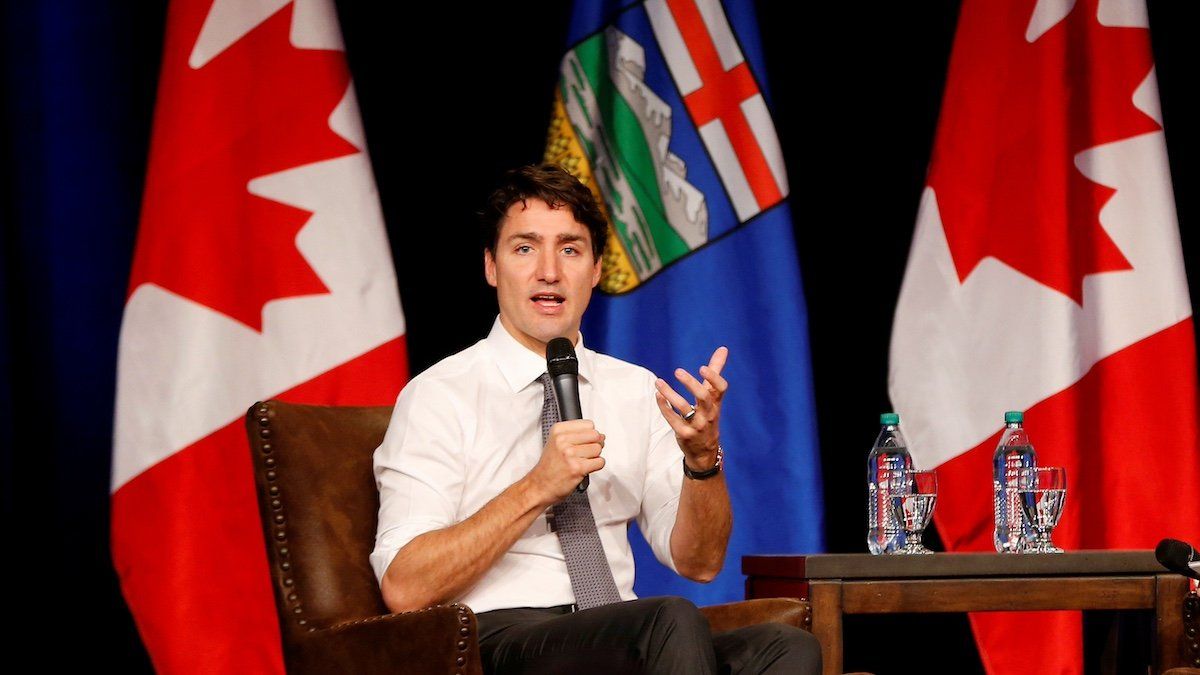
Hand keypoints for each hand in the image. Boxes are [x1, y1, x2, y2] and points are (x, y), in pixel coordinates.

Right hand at [526, 420, 604, 503]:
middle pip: (595, 435)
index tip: (585, 441)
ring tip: (583, 461)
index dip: (590, 433)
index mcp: (558, 431)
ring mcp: (570, 454)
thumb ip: (576, 435)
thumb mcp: (556, 442)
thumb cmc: (549, 467)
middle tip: (587, 452)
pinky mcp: (577, 468)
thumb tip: (600, 435)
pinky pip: (599, 462)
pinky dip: (596, 466)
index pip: (588, 424)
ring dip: (595, 456)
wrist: (540, 486)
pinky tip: (585, 468)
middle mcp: (562, 440)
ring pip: (598, 449)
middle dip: (596, 444)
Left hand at [654, 346, 727, 468]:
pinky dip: (664, 406)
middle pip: (703, 397)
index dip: (714, 378)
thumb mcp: (713, 398)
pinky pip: (672, 419)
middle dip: (691, 384)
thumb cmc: (708, 416)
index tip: (702, 367)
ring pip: (683, 408)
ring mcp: (697, 425)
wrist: (705, 451)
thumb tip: (723, 348)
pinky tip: (658, 395)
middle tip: (678, 371)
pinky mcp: (684, 434)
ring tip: (658, 382)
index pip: (721, 389)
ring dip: (669, 393)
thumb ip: (715, 373)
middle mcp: (708, 414)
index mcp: (716, 403)